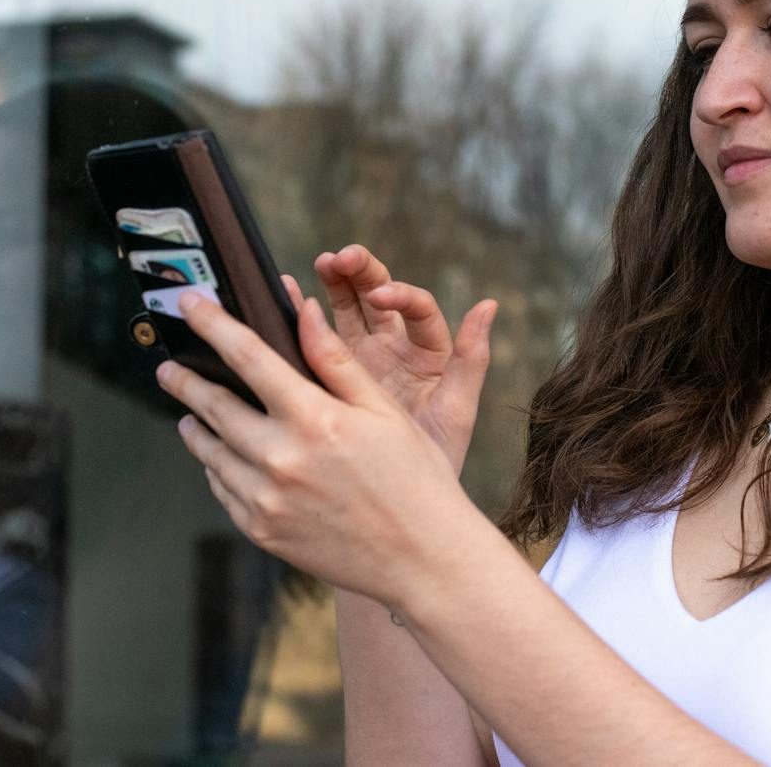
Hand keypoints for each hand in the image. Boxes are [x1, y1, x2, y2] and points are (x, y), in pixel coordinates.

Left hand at [159, 291, 488, 606]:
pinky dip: (217, 467)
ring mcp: (266, 500)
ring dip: (196, 426)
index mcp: (314, 418)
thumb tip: (303, 310)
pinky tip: (223, 458)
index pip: (248, 357)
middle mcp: (281, 459)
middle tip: (169, 367)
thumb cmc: (413, 477)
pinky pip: (224, 490)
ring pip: (211, 452)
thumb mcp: (384, 410)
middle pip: (213, 406)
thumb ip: (336, 360)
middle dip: (185, 381)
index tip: (189, 304)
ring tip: (190, 413)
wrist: (422, 560)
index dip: (213, 324)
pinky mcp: (262, 531)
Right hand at [282, 245, 494, 475]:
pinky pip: (316, 335)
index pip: (417, 309)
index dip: (400, 296)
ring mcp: (361, 358)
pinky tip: (281, 295)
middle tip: (337, 261)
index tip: (380, 298)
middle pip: (378, 295)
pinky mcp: (331, 373)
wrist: (398, 508)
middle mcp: (396, 348)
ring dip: (332, 282)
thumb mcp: (456, 412)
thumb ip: (472, 359)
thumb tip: (489, 303)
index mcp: (429, 352)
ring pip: (346, 307)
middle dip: (359, 273)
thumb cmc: (435, 460)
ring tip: (316, 265)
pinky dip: (300, 313)